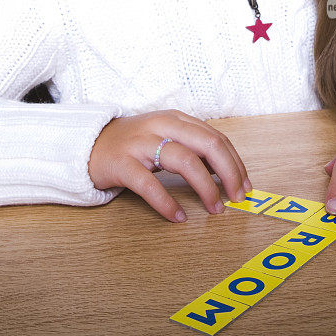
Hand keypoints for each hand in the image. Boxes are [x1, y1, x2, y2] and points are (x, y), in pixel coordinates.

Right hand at [88, 110, 250, 222]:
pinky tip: (178, 216)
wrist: (89, 144)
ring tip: (215, 208)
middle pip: (207, 145)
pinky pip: (150, 185)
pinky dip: (168, 203)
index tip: (245, 185)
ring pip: (185, 161)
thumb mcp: (166, 137)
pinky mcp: (123, 164)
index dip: (235, 163)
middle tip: (237, 197)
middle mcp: (162, 126)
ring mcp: (142, 144)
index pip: (216, 138)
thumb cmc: (134, 143)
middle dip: (229, 173)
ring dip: (206, 188)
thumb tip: (226, 171)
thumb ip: (193, 148)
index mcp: (176, 119)